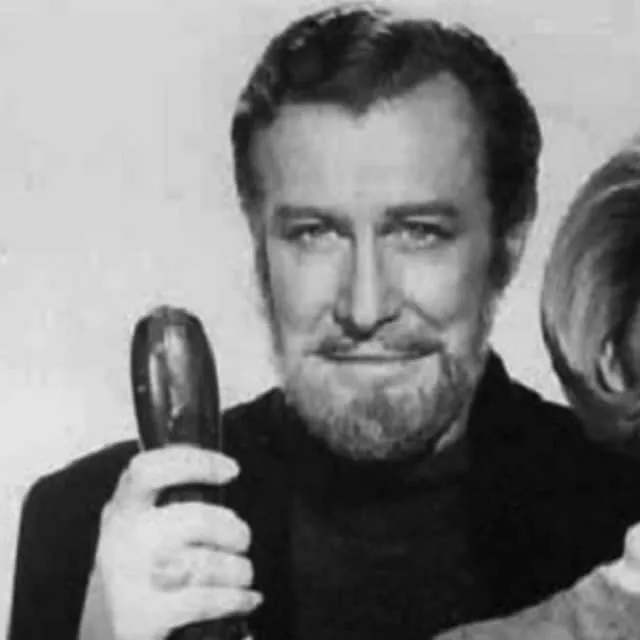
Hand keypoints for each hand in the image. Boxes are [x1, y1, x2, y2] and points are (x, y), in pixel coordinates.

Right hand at [92, 446, 260, 639]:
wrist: (101, 630)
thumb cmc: (135, 565)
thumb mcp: (136, 522)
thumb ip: (167, 494)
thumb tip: (220, 467)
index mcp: (123, 509)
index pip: (150, 470)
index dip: (196, 463)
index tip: (230, 469)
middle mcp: (126, 539)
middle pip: (197, 520)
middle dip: (234, 530)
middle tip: (240, 538)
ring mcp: (134, 578)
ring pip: (208, 563)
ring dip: (238, 569)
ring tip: (240, 572)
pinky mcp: (146, 615)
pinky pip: (208, 600)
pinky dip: (237, 598)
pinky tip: (247, 597)